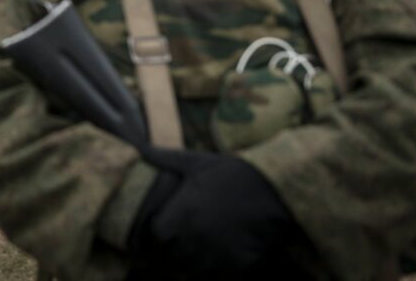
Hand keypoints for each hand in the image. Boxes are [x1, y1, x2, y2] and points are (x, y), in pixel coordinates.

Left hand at [131, 152, 303, 275]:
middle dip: (170, 255)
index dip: (157, 237)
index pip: (156, 237)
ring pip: (192, 273)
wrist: (275, 188)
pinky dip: (214, 273)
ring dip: (190, 267)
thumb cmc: (231, 173)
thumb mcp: (196, 162)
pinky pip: (218, 279)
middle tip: (175, 249)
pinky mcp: (237, 265)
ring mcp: (216, 254)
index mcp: (182, 214)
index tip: (162, 233)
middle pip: (170, 260)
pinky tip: (217, 261)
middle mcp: (195, 238)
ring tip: (194, 256)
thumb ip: (165, 158)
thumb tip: (140, 147)